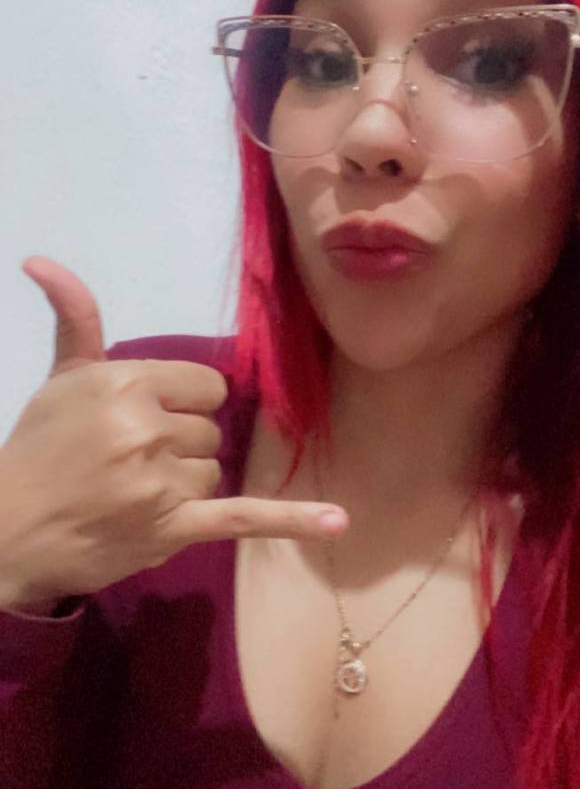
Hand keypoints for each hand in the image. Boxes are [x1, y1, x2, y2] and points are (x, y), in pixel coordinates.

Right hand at [0, 257, 347, 612]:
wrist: (7, 530)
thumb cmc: (37, 450)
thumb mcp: (60, 378)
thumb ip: (75, 316)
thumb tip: (41, 258)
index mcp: (129, 382)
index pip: (207, 385)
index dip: (180, 404)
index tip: (143, 421)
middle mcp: (149, 427)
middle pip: (212, 429)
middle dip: (179, 444)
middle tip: (128, 462)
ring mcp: (164, 481)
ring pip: (215, 471)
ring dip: (185, 484)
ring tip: (134, 494)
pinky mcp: (174, 528)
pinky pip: (244, 518)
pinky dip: (293, 520)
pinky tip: (337, 521)